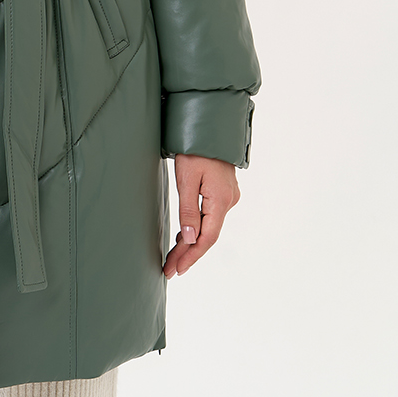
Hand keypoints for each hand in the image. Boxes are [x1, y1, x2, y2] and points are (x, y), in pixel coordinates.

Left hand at [163, 154, 239, 278]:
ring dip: (191, 243)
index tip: (177, 270)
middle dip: (188, 254)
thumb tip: (191, 239)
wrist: (209, 126)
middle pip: (207, 235)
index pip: (207, 238)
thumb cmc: (196, 149)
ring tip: (173, 259)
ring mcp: (227, 197)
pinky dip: (196, 228)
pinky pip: (209, 217)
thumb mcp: (187, 179)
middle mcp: (228, 201)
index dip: (191, 256)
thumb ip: (189, 210)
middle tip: (169, 270)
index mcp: (221, 200)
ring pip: (208, 227)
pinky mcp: (222, 192)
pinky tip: (185, 237)